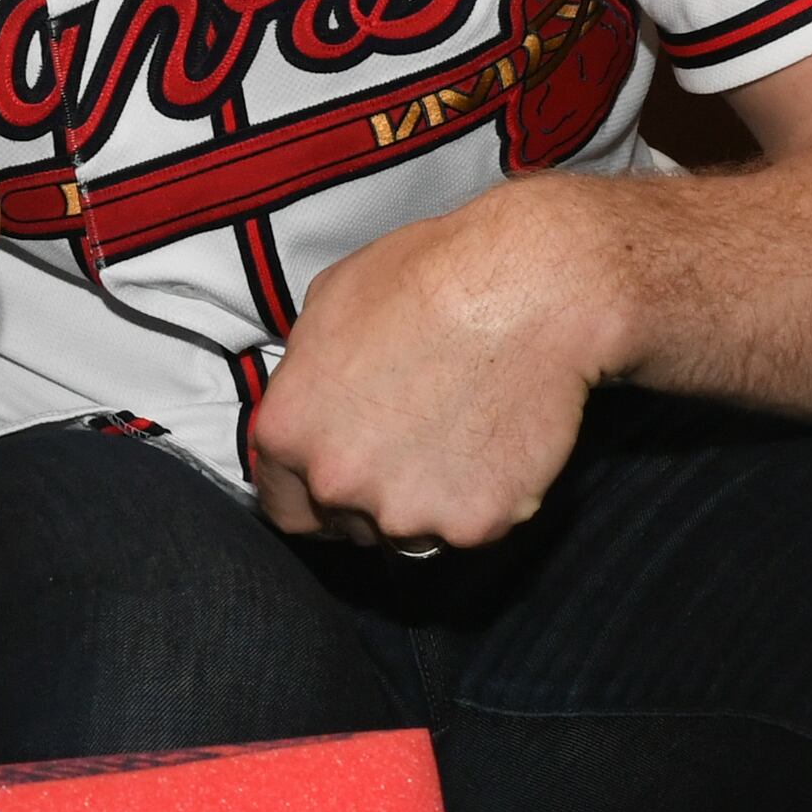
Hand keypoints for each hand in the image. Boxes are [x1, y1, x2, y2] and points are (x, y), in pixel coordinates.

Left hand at [246, 178, 622, 550]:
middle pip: (347, 521)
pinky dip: (485, 497)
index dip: (313, 491)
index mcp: (289, 431)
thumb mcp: (328, 304)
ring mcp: (406, 511)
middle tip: (414, 440)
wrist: (528, 290)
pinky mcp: (475, 523)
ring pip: (410, 532)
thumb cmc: (427, 280)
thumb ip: (307, 377)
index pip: (283, 504)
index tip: (345, 472)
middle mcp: (336, 482)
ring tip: (460, 433)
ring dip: (427, 500)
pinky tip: (497, 442)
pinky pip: (473, 525)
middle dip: (372, 491)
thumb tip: (313, 402)